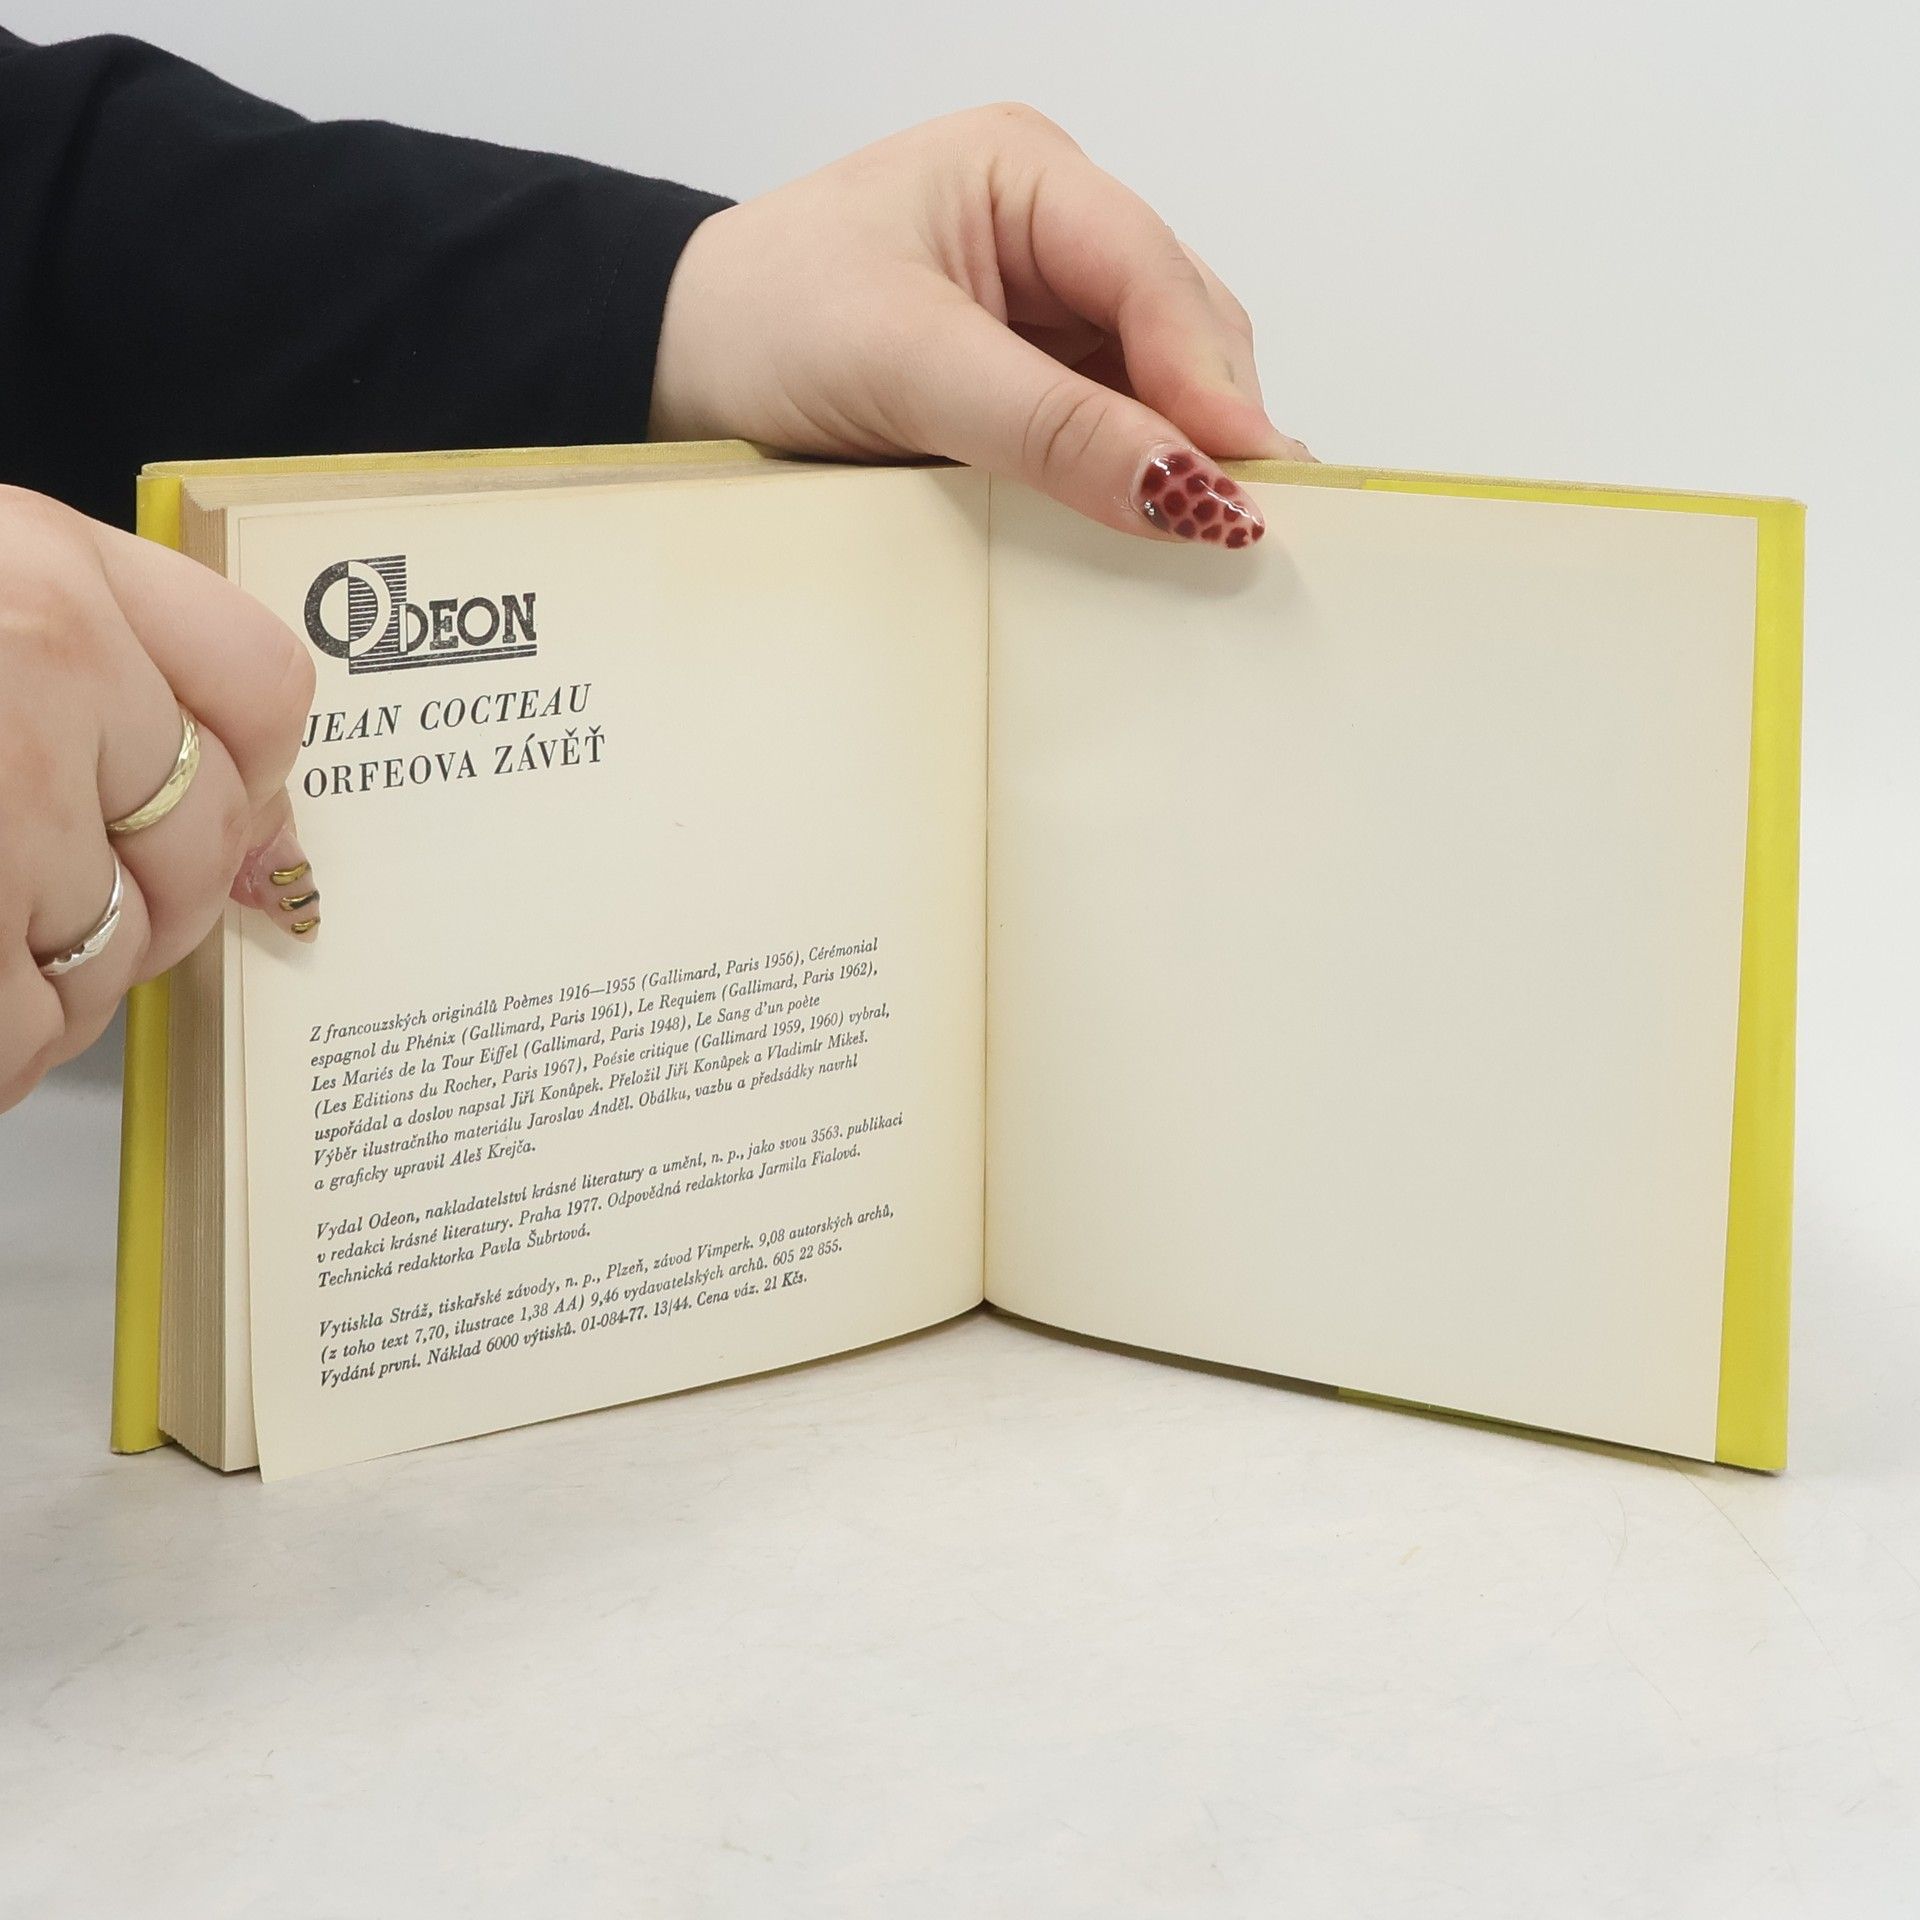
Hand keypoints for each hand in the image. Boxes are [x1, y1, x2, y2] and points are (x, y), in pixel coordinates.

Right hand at [0, 487, 316, 1110]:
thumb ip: (113, 692)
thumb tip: (275, 852)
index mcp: (43, 563)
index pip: (260, 683)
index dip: (256, 777)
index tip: (233, 825)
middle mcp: (42, 654)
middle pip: (209, 832)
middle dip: (149, 900)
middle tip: (43, 903)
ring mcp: (4, 786)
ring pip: (127, 940)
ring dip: (62, 979)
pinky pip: (35, 1021)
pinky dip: (8, 1042)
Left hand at [650, 104, 1310, 549]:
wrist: (664, 369)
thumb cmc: (756, 326)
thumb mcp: (905, 366)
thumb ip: (1050, 427)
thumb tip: (1184, 490)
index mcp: (1025, 173)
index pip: (1155, 276)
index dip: (1211, 384)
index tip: (1252, 486)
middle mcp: (1049, 232)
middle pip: (1179, 330)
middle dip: (1209, 424)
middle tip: (1243, 532)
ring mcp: (1041, 308)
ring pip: (1153, 387)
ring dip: (1174, 460)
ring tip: (1208, 543)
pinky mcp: (1021, 380)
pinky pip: (1103, 430)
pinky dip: (1125, 481)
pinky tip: (1142, 529)